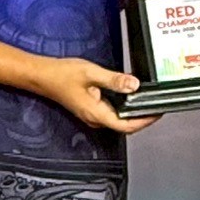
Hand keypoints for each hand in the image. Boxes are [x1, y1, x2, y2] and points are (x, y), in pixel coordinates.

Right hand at [35, 57, 157, 133]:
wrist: (42, 76)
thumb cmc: (61, 75)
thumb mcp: (91, 73)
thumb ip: (114, 80)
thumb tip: (134, 85)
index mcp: (95, 113)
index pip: (126, 126)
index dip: (144, 121)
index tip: (157, 113)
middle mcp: (94, 118)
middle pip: (124, 125)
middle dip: (142, 117)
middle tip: (156, 106)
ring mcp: (91, 115)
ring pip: (118, 120)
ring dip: (133, 113)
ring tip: (146, 101)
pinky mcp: (90, 109)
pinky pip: (111, 113)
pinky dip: (123, 107)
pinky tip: (128, 96)